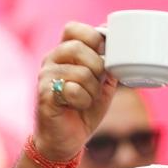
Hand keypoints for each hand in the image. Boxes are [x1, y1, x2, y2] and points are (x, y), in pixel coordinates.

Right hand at [34, 22, 118, 159]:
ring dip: (92, 90)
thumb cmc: (83, 109)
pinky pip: (73, 90)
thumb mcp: (102, 84)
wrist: (65, 139)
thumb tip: (122, 44)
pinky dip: (83, 101)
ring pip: (80, 72)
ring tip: (86, 99)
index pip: (73, 28)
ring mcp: (45, 77)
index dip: (92, 37)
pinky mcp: (45, 95)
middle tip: (96, 83)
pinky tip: (76, 107)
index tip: (103, 54)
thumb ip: (109, 64)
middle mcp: (51, 60)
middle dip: (97, 67)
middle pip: (78, 47)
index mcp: (64, 53)